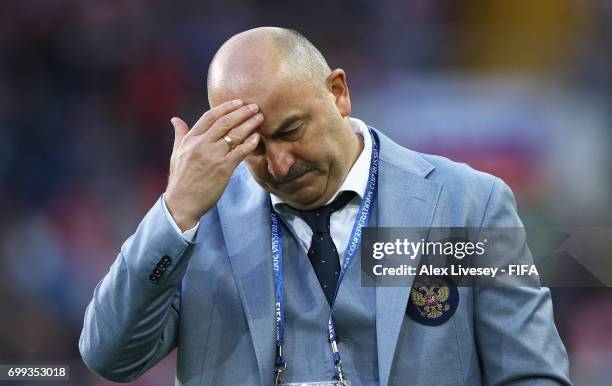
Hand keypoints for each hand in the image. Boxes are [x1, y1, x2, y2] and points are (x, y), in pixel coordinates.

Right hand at [164, 99, 262, 230]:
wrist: (182, 202)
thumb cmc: (181, 179)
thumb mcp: (177, 153)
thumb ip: (180, 135)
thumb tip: (175, 119)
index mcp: (191, 139)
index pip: (209, 116)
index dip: (225, 107)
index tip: (238, 102)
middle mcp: (201, 145)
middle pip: (225, 122)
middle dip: (242, 112)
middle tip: (255, 107)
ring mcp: (213, 156)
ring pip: (234, 135)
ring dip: (249, 124)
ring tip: (260, 118)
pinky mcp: (223, 169)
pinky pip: (240, 152)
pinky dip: (250, 143)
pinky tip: (257, 137)